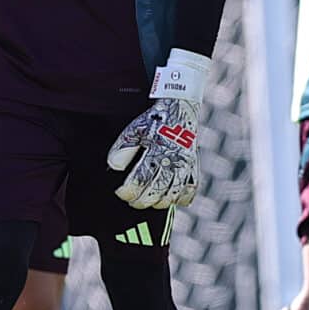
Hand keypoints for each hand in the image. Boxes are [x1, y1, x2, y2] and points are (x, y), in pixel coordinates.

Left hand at [106, 49, 209, 210]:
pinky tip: (171, 199)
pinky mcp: (194, 166)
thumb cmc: (154, 120)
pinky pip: (192, 189)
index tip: (120, 192)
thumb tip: (114, 167)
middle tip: (132, 201)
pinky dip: (182, 198)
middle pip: (157, 190)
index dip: (129, 191)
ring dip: (160, 202)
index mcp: (156, 149)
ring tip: (149, 201)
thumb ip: (123, 148)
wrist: (180, 107)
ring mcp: (185, 164)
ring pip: (174, 194)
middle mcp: (173, 159)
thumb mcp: (134, 129)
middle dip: (142, 200)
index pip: (140, 178)